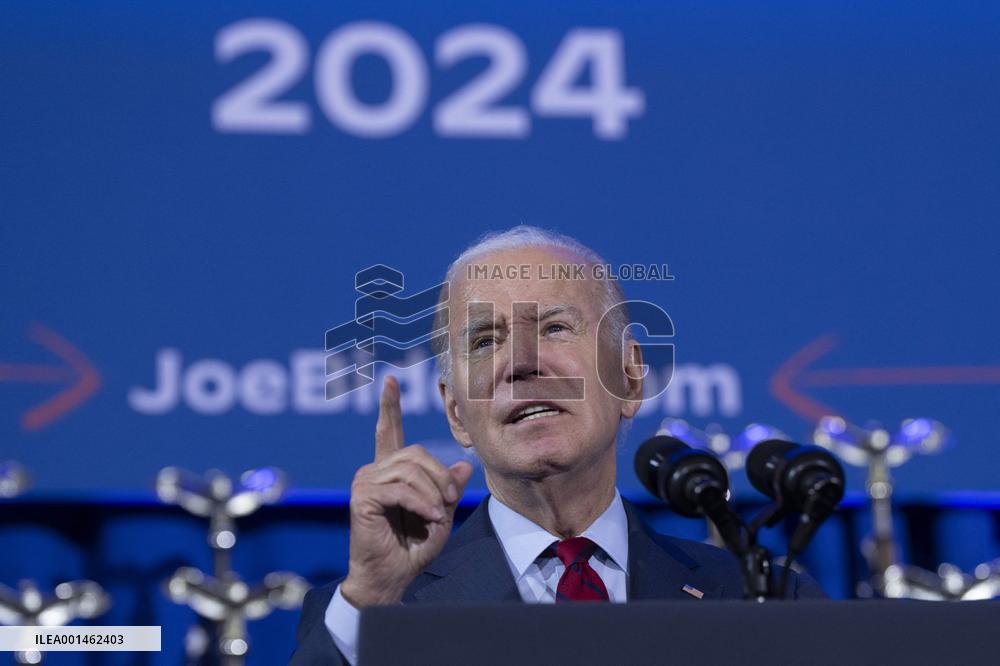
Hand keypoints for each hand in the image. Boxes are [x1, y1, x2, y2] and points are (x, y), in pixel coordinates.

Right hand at [340, 376, 473, 607]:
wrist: (391, 577)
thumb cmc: (413, 548)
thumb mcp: (441, 513)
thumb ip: (450, 488)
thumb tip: (464, 465)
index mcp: (390, 471)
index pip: (389, 431)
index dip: (390, 406)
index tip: (389, 380)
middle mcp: (374, 471)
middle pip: (416, 453)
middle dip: (440, 476)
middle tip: (450, 500)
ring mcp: (365, 482)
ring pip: (411, 470)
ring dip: (432, 493)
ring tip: (438, 515)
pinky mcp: (362, 497)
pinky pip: (401, 489)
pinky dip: (421, 503)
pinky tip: (429, 517)